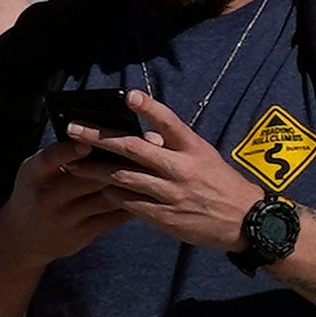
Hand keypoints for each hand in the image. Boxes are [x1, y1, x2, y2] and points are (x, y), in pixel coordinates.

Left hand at [58, 96, 263, 255]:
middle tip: (72, 128)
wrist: (245, 221)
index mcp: (193, 148)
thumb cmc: (219, 183)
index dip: (149, 108)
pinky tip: (97, 189)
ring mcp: (171, 193)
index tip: (128, 95)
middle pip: (133, 148)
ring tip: (71, 163)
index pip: (169, 123)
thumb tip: (142, 135)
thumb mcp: (203, 157)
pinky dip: (110, 193)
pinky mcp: (163, 216)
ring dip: (93, 169)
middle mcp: (181, 168)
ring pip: (122, 176)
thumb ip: (172, 145)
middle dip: (98, 137)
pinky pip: (127, 202)